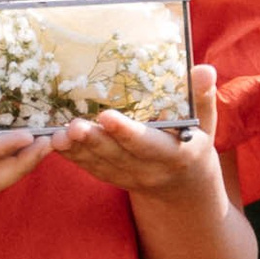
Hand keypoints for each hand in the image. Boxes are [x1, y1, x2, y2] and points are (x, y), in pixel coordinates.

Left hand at [56, 68, 257, 258]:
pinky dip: (71, 157)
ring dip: (77, 151)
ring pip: (99, 164)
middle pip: (117, 156)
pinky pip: (90, 168)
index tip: (106, 116)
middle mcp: (149, 170)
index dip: (126, 132)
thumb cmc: (193, 143)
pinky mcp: (112, 177)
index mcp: (174, 154)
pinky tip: (54, 141)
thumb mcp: (205, 123)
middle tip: (72, 125)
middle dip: (93, 141)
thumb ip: (202, 98)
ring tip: (58, 135)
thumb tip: (205, 70)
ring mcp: (128, 177)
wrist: (184, 188)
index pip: (147, 143)